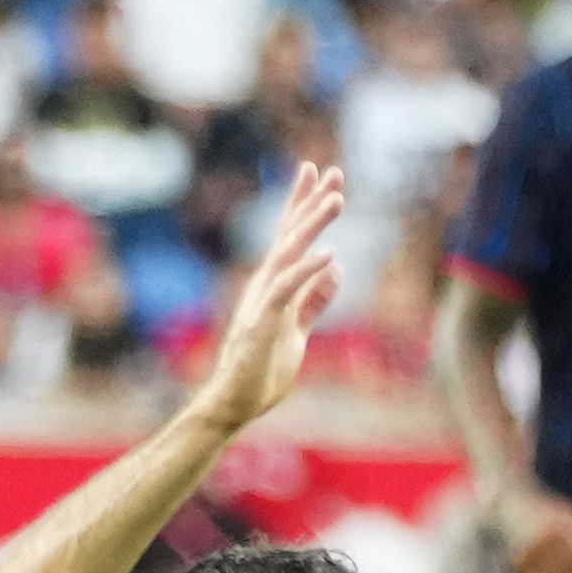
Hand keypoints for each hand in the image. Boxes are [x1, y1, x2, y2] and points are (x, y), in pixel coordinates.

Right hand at [183, 165, 343, 437]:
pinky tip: (330, 253)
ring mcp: (263, 300)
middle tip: (333, 170)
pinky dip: (308, 269)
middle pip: (290, 234)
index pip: (290, 236)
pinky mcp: (264, 321)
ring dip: (312, 224)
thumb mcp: (298, 329)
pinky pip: (288, 289)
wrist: (234, 402)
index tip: (318, 173)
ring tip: (336, 198)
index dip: (303, 203)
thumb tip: (335, 267)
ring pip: (289, 253)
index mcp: (273, 284)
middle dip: (311, 201)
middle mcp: (265, 284)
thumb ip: (315, 299)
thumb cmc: (261, 370)